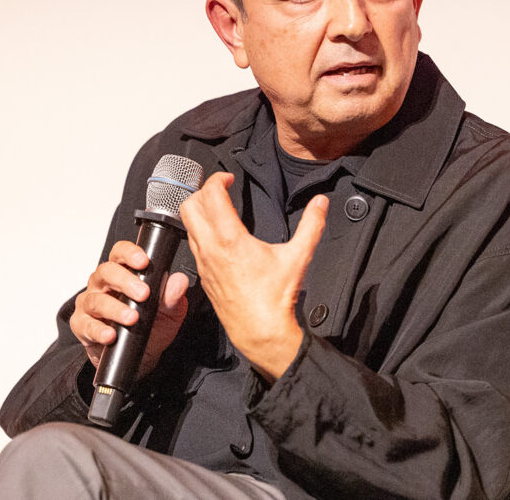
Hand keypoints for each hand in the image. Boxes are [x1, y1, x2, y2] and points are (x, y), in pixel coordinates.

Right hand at [70, 241, 189, 376]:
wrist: (142, 355)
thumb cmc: (152, 326)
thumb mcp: (169, 311)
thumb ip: (173, 296)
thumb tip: (180, 281)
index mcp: (122, 273)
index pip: (120, 253)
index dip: (129, 253)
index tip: (143, 262)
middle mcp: (102, 284)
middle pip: (106, 272)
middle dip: (125, 281)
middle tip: (143, 294)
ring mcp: (89, 304)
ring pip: (96, 300)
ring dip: (115, 309)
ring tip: (132, 319)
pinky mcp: (82, 326)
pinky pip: (86, 325)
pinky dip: (98, 330)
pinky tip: (111, 335)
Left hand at [179, 172, 327, 381]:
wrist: (260, 332)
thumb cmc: (276, 298)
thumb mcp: (298, 257)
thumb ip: (311, 225)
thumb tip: (321, 202)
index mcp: (231, 239)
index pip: (211, 195)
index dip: (217, 179)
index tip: (229, 178)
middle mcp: (211, 249)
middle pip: (189, 206)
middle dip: (202, 191)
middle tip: (220, 190)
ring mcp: (203, 263)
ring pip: (187, 225)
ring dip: (199, 211)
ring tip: (218, 209)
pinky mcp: (203, 276)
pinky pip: (193, 244)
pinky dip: (200, 231)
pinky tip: (219, 235)